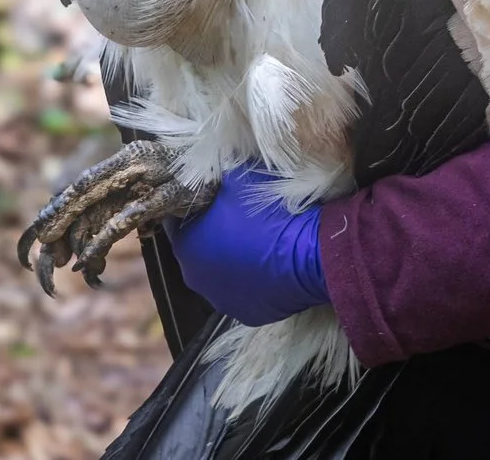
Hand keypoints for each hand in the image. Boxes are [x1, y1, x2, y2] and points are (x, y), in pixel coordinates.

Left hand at [164, 164, 328, 326]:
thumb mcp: (237, 176)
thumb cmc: (270, 211)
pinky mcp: (249, 314)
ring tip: (258, 239)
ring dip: (232, 257)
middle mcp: (196, 279)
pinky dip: (252, 278)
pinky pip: (244, 290)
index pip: (176, 220)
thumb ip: (214, 178)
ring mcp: (223, 300)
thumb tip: (211, 175)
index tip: (211, 194)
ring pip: (220, 272)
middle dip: (213, 233)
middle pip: (198, 249)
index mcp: (186, 246)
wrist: (313, 252)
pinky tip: (270, 262)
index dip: (194, 204)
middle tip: (237, 215)